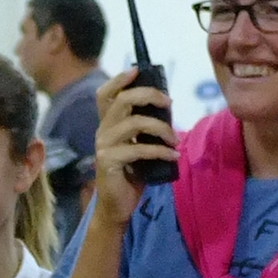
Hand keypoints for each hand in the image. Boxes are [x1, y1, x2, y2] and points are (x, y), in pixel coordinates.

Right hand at [92, 81, 174, 224]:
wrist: (117, 206)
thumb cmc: (131, 174)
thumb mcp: (138, 145)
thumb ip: (144, 127)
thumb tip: (166, 106)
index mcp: (107, 124)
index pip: (105, 94)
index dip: (119, 79)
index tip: (137, 70)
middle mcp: (102, 131)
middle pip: (122, 100)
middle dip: (149, 95)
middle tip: (169, 103)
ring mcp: (104, 146)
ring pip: (135, 122)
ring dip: (161, 128)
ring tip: (174, 139)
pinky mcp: (110, 162)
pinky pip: (140, 149)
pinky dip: (161, 151)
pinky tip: (174, 155)